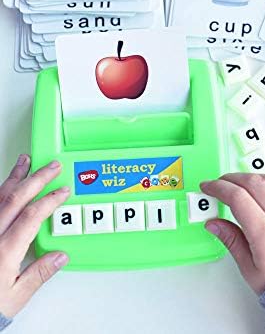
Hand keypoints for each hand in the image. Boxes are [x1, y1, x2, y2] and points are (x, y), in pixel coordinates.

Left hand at [0, 155, 69, 317]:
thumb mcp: (15, 297)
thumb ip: (38, 274)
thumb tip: (59, 256)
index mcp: (4, 252)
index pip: (31, 216)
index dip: (49, 200)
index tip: (63, 190)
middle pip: (15, 200)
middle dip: (36, 179)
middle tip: (51, 166)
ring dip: (14, 178)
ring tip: (24, 162)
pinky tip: (4, 185)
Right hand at [200, 173, 264, 293]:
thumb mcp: (248, 267)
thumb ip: (230, 239)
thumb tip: (212, 222)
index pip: (237, 197)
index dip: (218, 188)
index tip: (207, 187)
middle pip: (253, 182)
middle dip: (231, 178)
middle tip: (219, 184)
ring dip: (250, 178)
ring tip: (237, 186)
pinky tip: (259, 194)